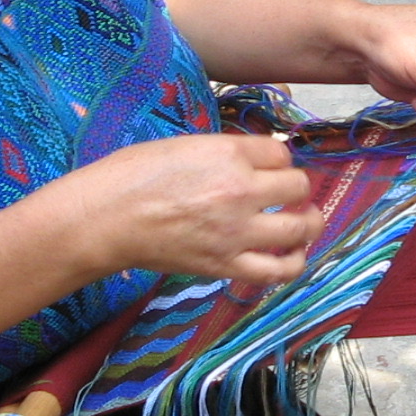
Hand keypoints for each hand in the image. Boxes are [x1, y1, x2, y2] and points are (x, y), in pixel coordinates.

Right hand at [48, 132, 315, 285]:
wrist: (106, 219)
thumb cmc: (132, 174)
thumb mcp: (184, 145)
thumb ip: (225, 151)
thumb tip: (256, 158)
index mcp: (228, 154)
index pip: (281, 152)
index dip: (278, 159)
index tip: (268, 166)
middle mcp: (241, 191)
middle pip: (298, 186)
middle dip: (296, 187)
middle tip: (287, 193)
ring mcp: (236, 232)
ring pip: (300, 228)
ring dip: (309, 223)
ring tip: (306, 221)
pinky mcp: (225, 265)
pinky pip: (278, 271)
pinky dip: (292, 263)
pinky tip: (291, 256)